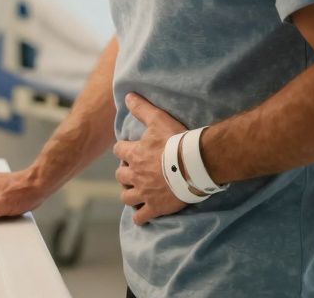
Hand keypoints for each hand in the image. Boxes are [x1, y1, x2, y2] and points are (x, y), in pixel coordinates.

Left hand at [113, 93, 187, 225]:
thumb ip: (142, 108)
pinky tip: (142, 214)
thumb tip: (128, 95)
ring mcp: (144, 193)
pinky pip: (140, 217)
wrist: (195, 165)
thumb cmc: (177, 141)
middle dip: (125, 173)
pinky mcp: (155, 207)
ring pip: (126, 197)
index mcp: (134, 154)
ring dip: (129, 194)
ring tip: (137, 191)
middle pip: (120, 176)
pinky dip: (139, 216)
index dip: (123, 150)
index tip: (129, 150)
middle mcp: (135, 175)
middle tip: (135, 172)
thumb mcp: (158, 119)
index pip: (119, 151)